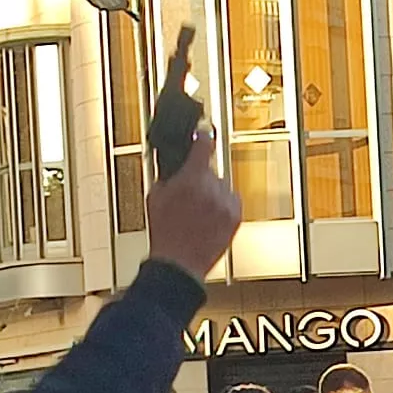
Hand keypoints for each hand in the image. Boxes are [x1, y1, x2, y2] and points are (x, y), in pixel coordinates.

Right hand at [145, 132, 240, 279]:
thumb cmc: (166, 232)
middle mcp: (213, 188)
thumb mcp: (156, 195)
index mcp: (192, 178)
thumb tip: (175, 162)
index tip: (203, 131)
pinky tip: (208, 219)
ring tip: (197, 213)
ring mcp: (226, 202)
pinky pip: (230, 201)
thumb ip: (168, 173)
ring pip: (221, 187)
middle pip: (210, 171)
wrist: (180, 262)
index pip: (203, 144)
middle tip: (188, 195)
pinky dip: (222, 206)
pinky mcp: (236, 216)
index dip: (202, 136)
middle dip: (200, 178)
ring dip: (212, 193)